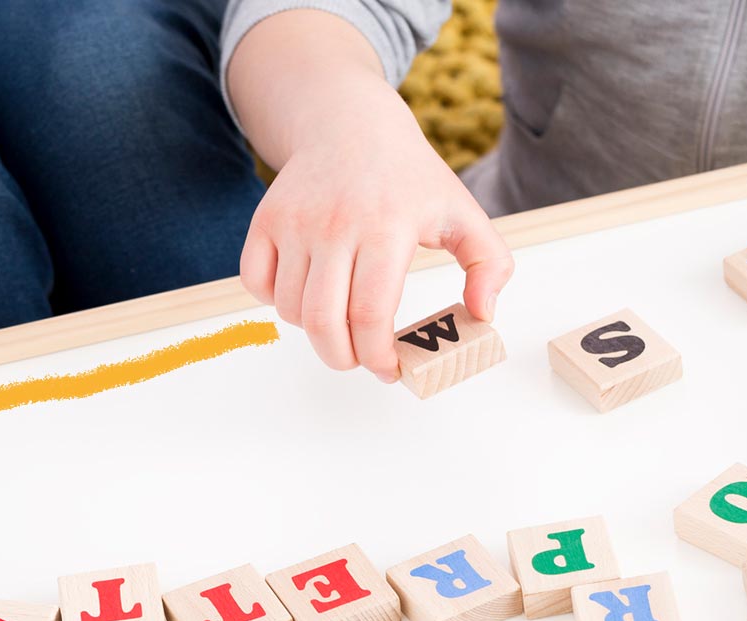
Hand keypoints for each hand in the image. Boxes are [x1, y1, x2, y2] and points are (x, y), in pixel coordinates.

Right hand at [229, 11, 512, 382]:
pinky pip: (258, 285)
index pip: (370, 315)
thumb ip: (489, 265)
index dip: (378, 357)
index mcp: (387, 228)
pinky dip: (277, 303)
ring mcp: (295, 223)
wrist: (350, 124)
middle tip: (360, 359)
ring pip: (291, 310)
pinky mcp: (266, 221)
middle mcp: (335, 225)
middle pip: (323, 322)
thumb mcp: (462, 213)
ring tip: (340, 319)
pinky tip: (307, 294)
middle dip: (342, 358)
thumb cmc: (408, 177)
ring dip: (314, 331)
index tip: (391, 369)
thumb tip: (482, 315)